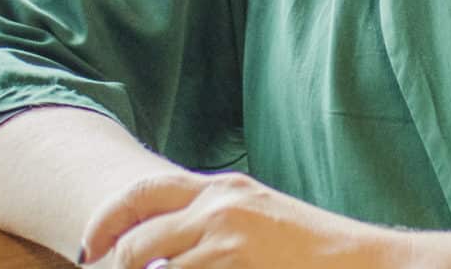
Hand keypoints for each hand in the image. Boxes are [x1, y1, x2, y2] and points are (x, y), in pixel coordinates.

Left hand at [82, 170, 404, 267]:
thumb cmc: (310, 252)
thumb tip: (161, 249)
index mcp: (222, 189)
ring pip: (149, 267)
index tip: (91, 251)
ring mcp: (225, 236)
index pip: (141, 194)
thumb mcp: (257, 221)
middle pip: (134, 238)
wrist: (359, 262)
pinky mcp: (232, 262)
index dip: (105, 223)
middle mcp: (219, 204)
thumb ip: (212, 222)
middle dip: (113, 267)